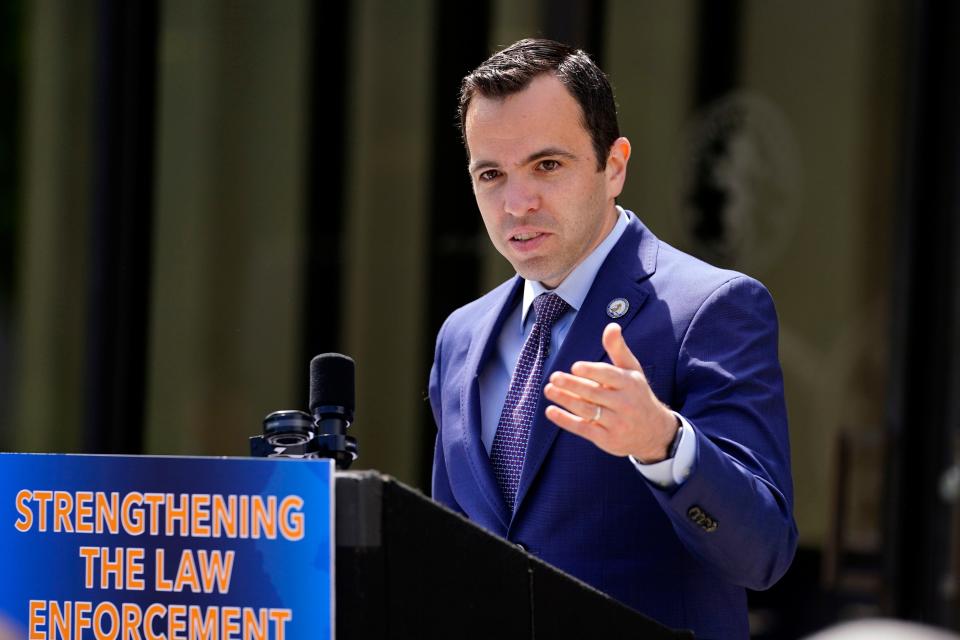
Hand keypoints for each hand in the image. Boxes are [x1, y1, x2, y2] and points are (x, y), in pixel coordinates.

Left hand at [544, 323, 677, 462]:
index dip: (592, 371)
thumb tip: (611, 326)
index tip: (575, 366)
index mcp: (631, 384)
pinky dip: (566, 420)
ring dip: (565, 401)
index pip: (610, 376)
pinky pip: (583, 429)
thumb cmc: (637, 395)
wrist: (654, 433)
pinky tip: (551, 411)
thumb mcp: (632, 371)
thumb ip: (618, 349)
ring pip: (587, 411)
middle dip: (573, 385)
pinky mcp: (607, 439)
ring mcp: (616, 423)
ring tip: (548, 390)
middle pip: (595, 394)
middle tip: (554, 377)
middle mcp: (625, 404)